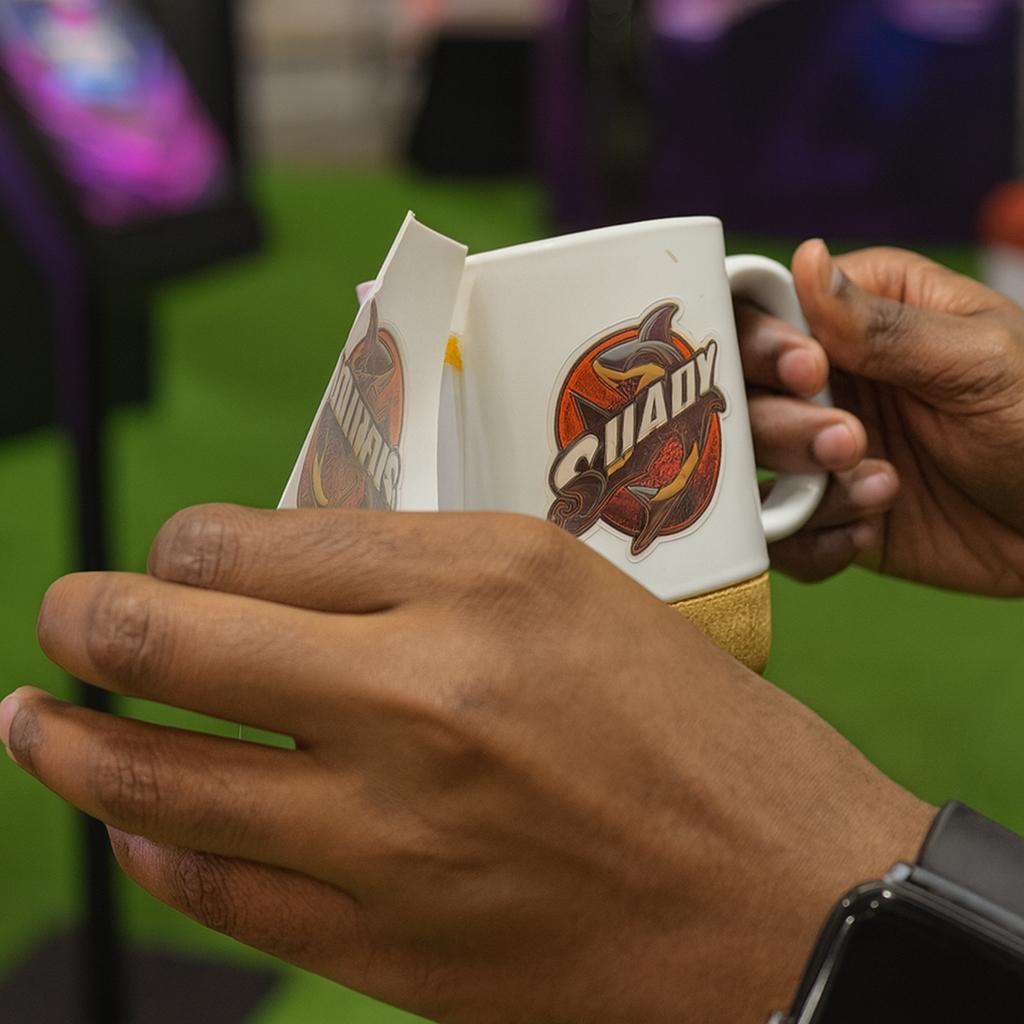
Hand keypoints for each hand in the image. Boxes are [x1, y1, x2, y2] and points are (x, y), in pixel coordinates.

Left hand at [2, 506, 931, 1023]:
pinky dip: (153, 846)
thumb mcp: (574, 592)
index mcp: (480, 580)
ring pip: (160, 779)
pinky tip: (133, 821)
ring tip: (38, 720)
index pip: (250, 542)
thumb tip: (286, 575)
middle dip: (88, 617)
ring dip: (73, 742)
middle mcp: (418, 694)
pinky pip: (217, 888)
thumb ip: (424, 573)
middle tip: (63, 614)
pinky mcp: (388, 941)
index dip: (185, 542)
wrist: (785, 899)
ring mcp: (388, 831)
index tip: (178, 553)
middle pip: (172, 637)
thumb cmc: (699, 728)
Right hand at [741, 241, 1023, 595]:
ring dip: (804, 481)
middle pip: (740, 391)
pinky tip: (868, 532)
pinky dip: (810, 540)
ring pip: (748, 464)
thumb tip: (806, 258)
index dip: (760, 340)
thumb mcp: (979, 361)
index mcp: (861, 316)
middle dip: (783, 422)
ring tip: (883, 487)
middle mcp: (829, 380)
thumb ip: (884, 324)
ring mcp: (820, 451)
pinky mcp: (826, 514)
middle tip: (848, 441)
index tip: (805, 371)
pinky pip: (777, 532)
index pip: (766, 308)